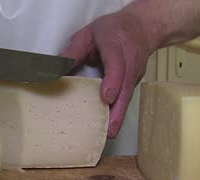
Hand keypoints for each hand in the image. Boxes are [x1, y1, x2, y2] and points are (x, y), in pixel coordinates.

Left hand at [61, 10, 153, 138]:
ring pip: (127, 96)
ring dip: (119, 116)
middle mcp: (129, 61)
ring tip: (108, 133)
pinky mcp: (134, 82)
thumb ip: (74, 51)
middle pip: (125, 87)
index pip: (117, 63)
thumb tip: (56, 69)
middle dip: (117, 110)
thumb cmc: (113, 30)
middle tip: (109, 129)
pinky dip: (119, 112)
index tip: (106, 97)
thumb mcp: (89, 33)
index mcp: (116, 45)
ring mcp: (134, 74)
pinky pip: (126, 98)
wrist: (142, 27)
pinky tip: (109, 125)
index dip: (113, 81)